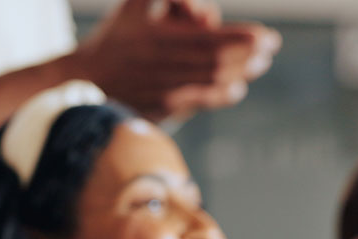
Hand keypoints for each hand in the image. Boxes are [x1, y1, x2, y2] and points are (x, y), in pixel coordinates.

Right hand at [73, 0, 280, 119]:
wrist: (88, 75)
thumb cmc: (118, 34)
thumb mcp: (138, 1)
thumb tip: (208, 16)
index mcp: (160, 37)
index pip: (213, 39)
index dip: (245, 39)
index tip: (267, 36)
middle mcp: (164, 65)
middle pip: (219, 63)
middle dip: (250, 56)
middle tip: (269, 50)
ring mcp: (164, 90)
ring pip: (213, 83)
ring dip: (241, 74)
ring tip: (258, 65)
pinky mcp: (163, 109)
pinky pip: (201, 103)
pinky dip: (222, 96)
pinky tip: (236, 88)